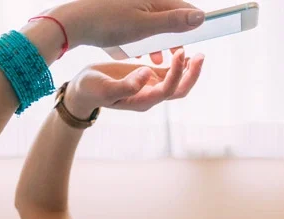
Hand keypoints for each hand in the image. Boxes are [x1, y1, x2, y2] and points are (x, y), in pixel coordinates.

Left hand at [49, 0, 204, 47]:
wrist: (75, 22)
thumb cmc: (109, 23)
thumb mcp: (145, 26)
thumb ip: (173, 22)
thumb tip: (201, 17)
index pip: (183, 8)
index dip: (192, 25)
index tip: (196, 43)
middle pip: (169, 14)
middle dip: (174, 36)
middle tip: (176, 55)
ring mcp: (131, 3)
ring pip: (153, 21)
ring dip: (158, 40)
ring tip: (157, 60)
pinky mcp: (120, 10)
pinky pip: (139, 23)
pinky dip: (142, 37)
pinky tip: (138, 52)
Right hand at [63, 49, 203, 115]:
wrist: (83, 91)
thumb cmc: (91, 91)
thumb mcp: (106, 89)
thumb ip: (127, 85)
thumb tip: (147, 74)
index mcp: (142, 101)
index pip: (167, 90)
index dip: (177, 73)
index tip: (179, 53)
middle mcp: (150, 96)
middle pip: (179, 90)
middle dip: (191, 75)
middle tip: (201, 56)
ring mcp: (150, 88)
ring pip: (177, 82)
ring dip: (189, 70)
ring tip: (198, 55)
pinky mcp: (147, 78)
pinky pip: (168, 73)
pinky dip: (179, 65)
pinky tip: (185, 54)